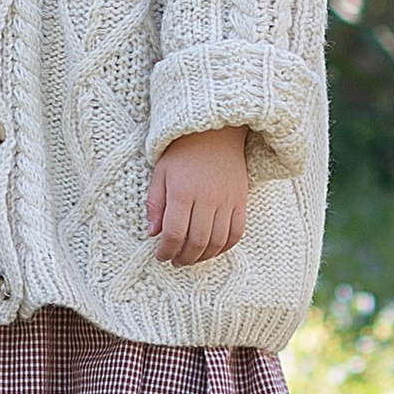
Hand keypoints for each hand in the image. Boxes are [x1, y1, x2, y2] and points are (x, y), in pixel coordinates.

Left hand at [147, 126, 250, 263]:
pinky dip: (225, 247)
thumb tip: (152, 233)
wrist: (214, 132)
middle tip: (175, 261)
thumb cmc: (182, 152)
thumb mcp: (160, 173)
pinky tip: (213, 250)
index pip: (174, 233)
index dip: (166, 250)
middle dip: (184, 257)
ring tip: (191, 258)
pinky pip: (237, 232)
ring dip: (203, 257)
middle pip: (197, 241)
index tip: (160, 256)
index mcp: (182, 191)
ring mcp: (227, 200)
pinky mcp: (241, 200)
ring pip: (217, 241)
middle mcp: (207, 198)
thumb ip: (155, 203)